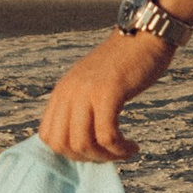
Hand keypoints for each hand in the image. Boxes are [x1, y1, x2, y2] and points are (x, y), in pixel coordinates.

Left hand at [37, 27, 172, 162]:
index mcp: (62, 91)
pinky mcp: (108, 93)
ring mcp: (86, 92)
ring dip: (106, 157)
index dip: (68, 153)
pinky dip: (120, 149)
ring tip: (124, 151)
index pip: (47, 136)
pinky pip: (107, 135)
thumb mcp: (93, 83)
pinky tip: (133, 147)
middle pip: (62, 145)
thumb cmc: (125, 62)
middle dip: (87, 159)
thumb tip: (82, 144)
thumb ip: (82, 107)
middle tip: (109, 155)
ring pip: (83, 144)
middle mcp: (69, 91)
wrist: (145, 33)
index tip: (94, 151)